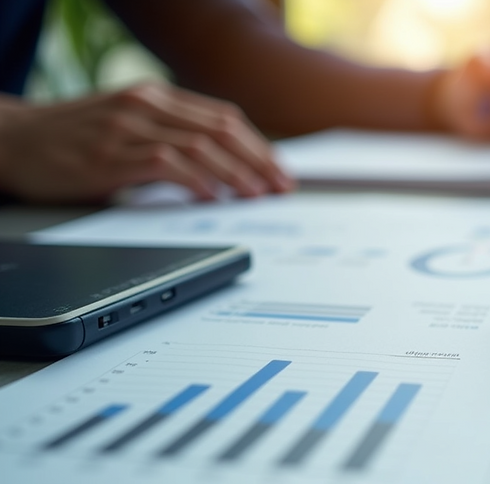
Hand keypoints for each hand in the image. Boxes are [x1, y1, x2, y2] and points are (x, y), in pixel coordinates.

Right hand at [0, 82, 293, 203]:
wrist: (14, 141)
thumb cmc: (74, 139)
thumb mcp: (128, 125)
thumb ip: (170, 134)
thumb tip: (225, 166)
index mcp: (155, 96)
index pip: (223, 117)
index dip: (258, 146)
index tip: (279, 172)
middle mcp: (145, 105)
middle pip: (220, 129)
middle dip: (258, 160)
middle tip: (280, 188)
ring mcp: (127, 127)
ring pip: (200, 145)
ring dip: (235, 173)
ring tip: (256, 195)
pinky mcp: (110, 154)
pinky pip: (166, 163)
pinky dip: (196, 179)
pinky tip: (212, 196)